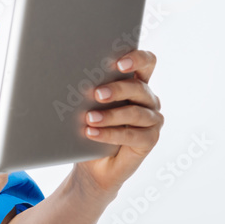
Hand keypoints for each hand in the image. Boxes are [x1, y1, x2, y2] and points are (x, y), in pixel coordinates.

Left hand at [75, 50, 163, 197]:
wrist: (93, 164)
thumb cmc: (91, 127)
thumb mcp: (89, 105)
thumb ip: (91, 90)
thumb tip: (72, 76)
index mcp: (136, 82)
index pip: (147, 62)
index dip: (137, 59)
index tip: (119, 63)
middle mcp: (148, 99)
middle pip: (139, 88)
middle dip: (117, 89)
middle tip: (97, 94)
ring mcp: (152, 119)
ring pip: (135, 113)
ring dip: (110, 115)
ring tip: (89, 118)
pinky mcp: (151, 139)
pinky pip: (133, 135)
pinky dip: (110, 134)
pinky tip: (92, 133)